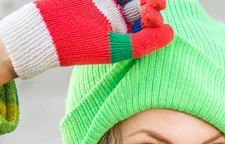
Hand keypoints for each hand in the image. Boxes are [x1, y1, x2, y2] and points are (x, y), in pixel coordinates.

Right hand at [0, 0, 173, 79]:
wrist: (44, 30)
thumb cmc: (78, 44)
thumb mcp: (114, 48)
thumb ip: (143, 42)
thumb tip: (171, 33)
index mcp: (123, 36)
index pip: (147, 25)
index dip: (154, 18)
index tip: (150, 14)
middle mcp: (116, 19)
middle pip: (142, 5)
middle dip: (151, 2)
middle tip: (152, 1)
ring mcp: (106, 4)